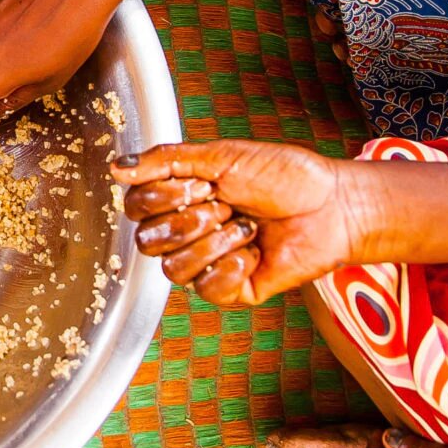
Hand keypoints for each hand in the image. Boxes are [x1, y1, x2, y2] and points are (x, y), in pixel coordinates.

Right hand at [112, 138, 377, 303]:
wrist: (330, 205)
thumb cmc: (284, 175)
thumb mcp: (221, 157)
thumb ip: (166, 161)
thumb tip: (117, 168)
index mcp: (179, 198)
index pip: (136, 207)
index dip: (163, 197)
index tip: (200, 183)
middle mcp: (186, 232)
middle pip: (148, 241)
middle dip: (192, 219)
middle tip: (227, 204)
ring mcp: (205, 264)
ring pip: (174, 269)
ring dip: (215, 243)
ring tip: (246, 228)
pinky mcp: (228, 290)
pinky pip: (206, 289)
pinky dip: (233, 266)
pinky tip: (254, 252)